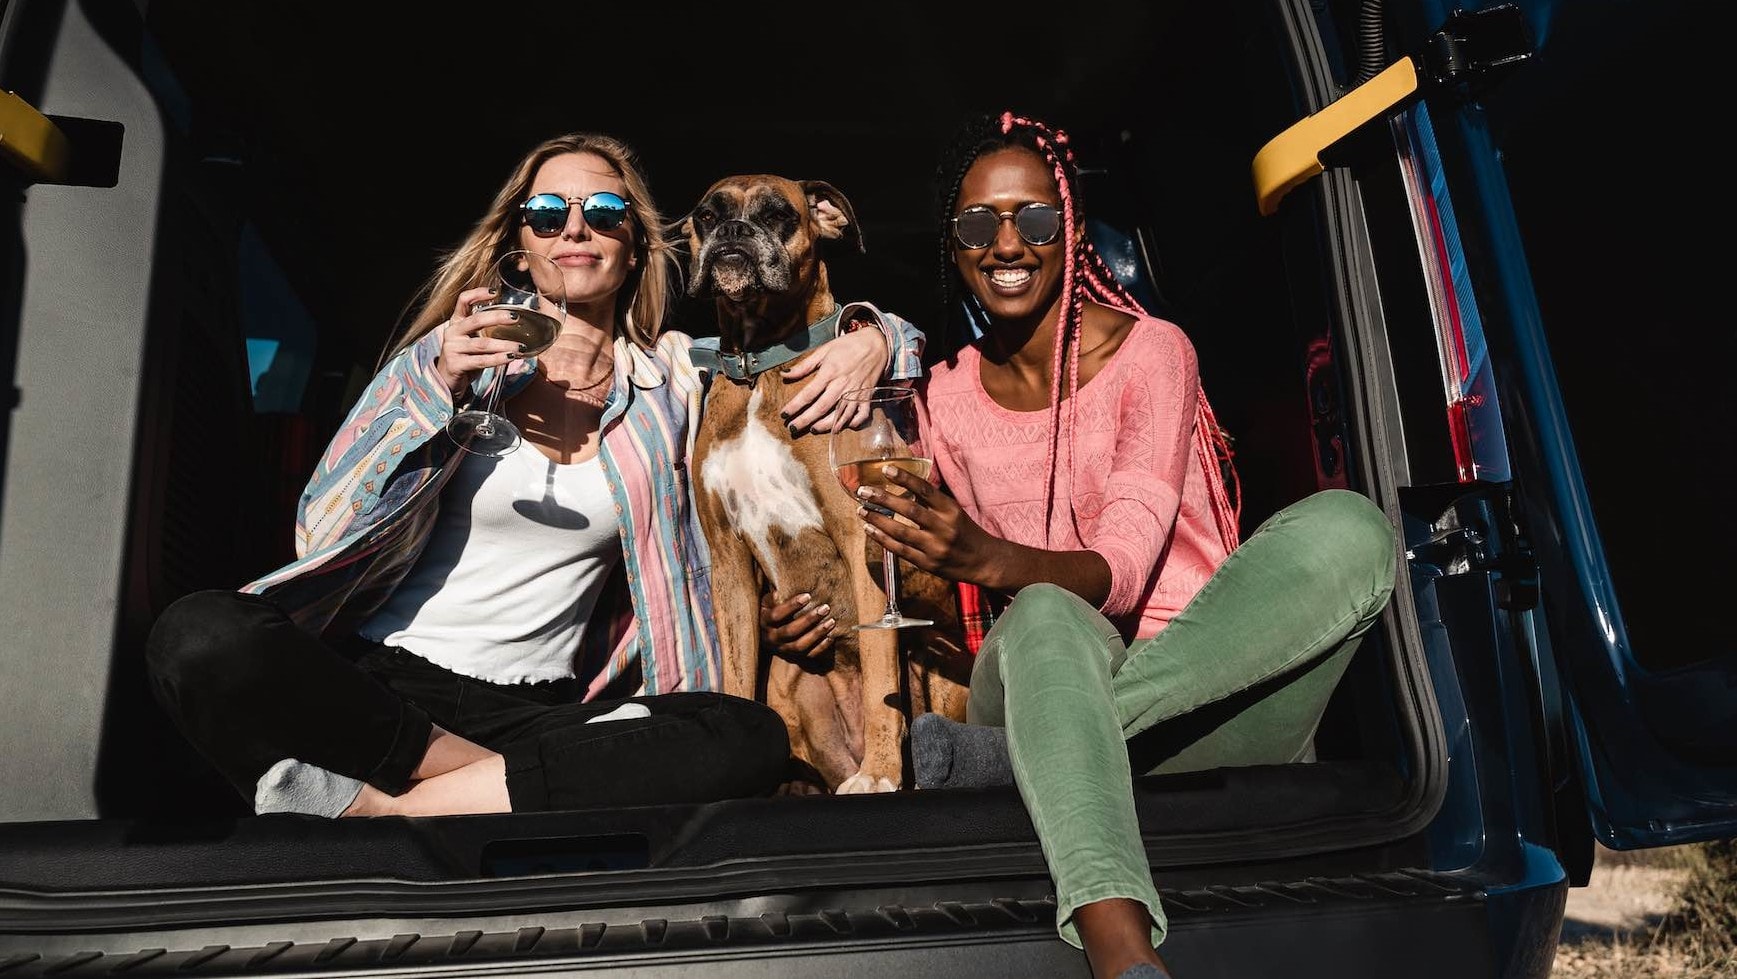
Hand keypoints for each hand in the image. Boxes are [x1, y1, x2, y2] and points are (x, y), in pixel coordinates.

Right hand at [436, 286, 527, 398]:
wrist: (447, 380)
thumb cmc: (465, 356)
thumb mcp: (472, 338)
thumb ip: (485, 329)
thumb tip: (514, 319)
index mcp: (456, 321)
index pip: (464, 300)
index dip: (478, 293)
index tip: (495, 292)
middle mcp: (452, 332)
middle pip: (476, 320)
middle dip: (497, 317)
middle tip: (516, 317)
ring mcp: (452, 348)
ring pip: (482, 344)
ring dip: (504, 345)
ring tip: (520, 347)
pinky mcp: (456, 365)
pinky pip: (481, 361)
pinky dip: (498, 359)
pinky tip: (511, 357)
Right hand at [760, 591, 836, 660]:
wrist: (768, 632)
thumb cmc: (771, 610)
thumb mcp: (767, 602)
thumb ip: (773, 597)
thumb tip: (780, 592)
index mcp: (764, 622)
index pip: (776, 615)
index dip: (791, 606)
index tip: (808, 596)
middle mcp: (771, 638)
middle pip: (790, 631)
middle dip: (809, 620)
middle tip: (825, 608)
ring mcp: (782, 649)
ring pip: (800, 646)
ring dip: (817, 634)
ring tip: (831, 621)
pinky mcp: (794, 657)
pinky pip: (808, 655)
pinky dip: (821, 647)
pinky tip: (831, 636)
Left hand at [779, 322, 888, 433]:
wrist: (876, 344)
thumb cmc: (848, 346)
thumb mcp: (824, 350)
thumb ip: (804, 365)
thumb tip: (784, 374)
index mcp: (830, 372)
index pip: (808, 393)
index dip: (795, 406)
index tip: (784, 414)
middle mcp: (842, 385)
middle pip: (821, 407)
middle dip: (805, 420)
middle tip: (792, 428)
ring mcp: (856, 392)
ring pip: (840, 414)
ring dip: (826, 425)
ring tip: (813, 430)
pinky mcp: (867, 396)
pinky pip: (861, 414)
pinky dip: (853, 422)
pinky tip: (842, 426)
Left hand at [856, 465, 1001, 585]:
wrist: (983, 561)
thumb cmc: (965, 531)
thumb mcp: (954, 511)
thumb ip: (932, 501)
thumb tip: (904, 484)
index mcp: (951, 510)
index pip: (925, 490)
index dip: (905, 478)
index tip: (886, 469)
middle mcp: (943, 528)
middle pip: (909, 510)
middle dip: (883, 499)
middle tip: (864, 491)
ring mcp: (935, 547)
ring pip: (901, 532)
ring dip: (878, 520)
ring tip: (862, 510)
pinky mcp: (927, 563)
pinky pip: (900, 550)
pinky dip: (883, 539)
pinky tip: (870, 530)